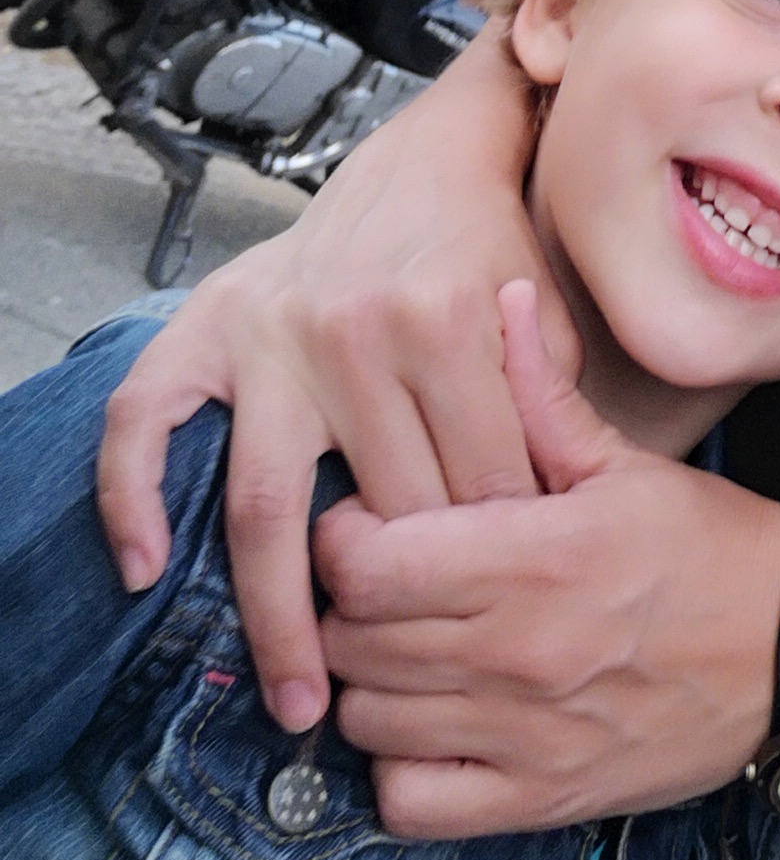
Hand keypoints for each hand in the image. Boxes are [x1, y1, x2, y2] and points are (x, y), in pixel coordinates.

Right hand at [94, 31, 555, 729]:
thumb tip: (564, 518)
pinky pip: (147, 421)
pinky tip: (150, 571)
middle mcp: (356, 333)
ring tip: (302, 705)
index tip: (507, 632)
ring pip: (272, 505)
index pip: (479, 484)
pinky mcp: (209, 331)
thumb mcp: (550, 310)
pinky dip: (134, 495)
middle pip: (385, 510)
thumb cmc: (496, 248)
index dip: (499, 562)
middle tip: (415, 693)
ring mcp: (276, 339)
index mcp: (450, 322)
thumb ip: (555, 402)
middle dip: (410, 605)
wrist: (427, 154)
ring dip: (280, 616)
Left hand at [317, 285, 779, 834]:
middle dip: (352, 606)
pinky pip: (411, 805)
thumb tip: (505, 297)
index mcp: (536, 556)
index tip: (370, 524)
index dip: (344, 539)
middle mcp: (519, 651)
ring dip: (371, 686)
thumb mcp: (628, 462)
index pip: (365, 562)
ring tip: (409, 651)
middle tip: (389, 584)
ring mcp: (527, 734)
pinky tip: (431, 728)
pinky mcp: (540, 799)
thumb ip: (543, 393)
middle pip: (353, 640)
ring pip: (368, 721)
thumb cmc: (712, 547)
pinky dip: (400, 772)